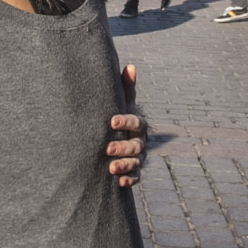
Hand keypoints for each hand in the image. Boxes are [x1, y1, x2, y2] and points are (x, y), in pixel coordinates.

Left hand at [107, 64, 144, 187]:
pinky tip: (119, 182)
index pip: (135, 122)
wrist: (118, 137)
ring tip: (110, 168)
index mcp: (139, 123)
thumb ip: (126, 87)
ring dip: (125, 165)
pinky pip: (136, 177)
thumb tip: (130, 66)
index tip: (111, 121)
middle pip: (136, 145)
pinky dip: (129, 180)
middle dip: (122, 148)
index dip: (125, 121)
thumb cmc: (118, 115)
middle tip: (106, 149)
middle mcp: (141, 140)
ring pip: (136, 162)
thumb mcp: (122, 102)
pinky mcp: (135, 170)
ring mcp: (139, 156)